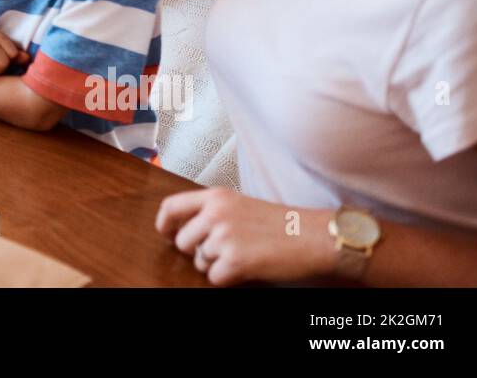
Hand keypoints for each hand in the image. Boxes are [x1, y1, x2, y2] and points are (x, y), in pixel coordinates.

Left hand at [155, 188, 336, 285]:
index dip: (164, 224)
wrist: (313, 237)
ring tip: (243, 256)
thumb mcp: (240, 204)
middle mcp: (215, 214)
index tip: (166, 234)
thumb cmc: (281, 223)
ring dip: (216, 265)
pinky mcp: (234, 261)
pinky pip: (215, 278)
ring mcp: (224, 237)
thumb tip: (185, 228)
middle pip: (182, 242)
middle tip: (224, 251)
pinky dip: (229, 279)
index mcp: (216, 197)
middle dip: (198, 252)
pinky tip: (248, 267)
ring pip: (199, 262)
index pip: (171, 206)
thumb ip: (212, 211)